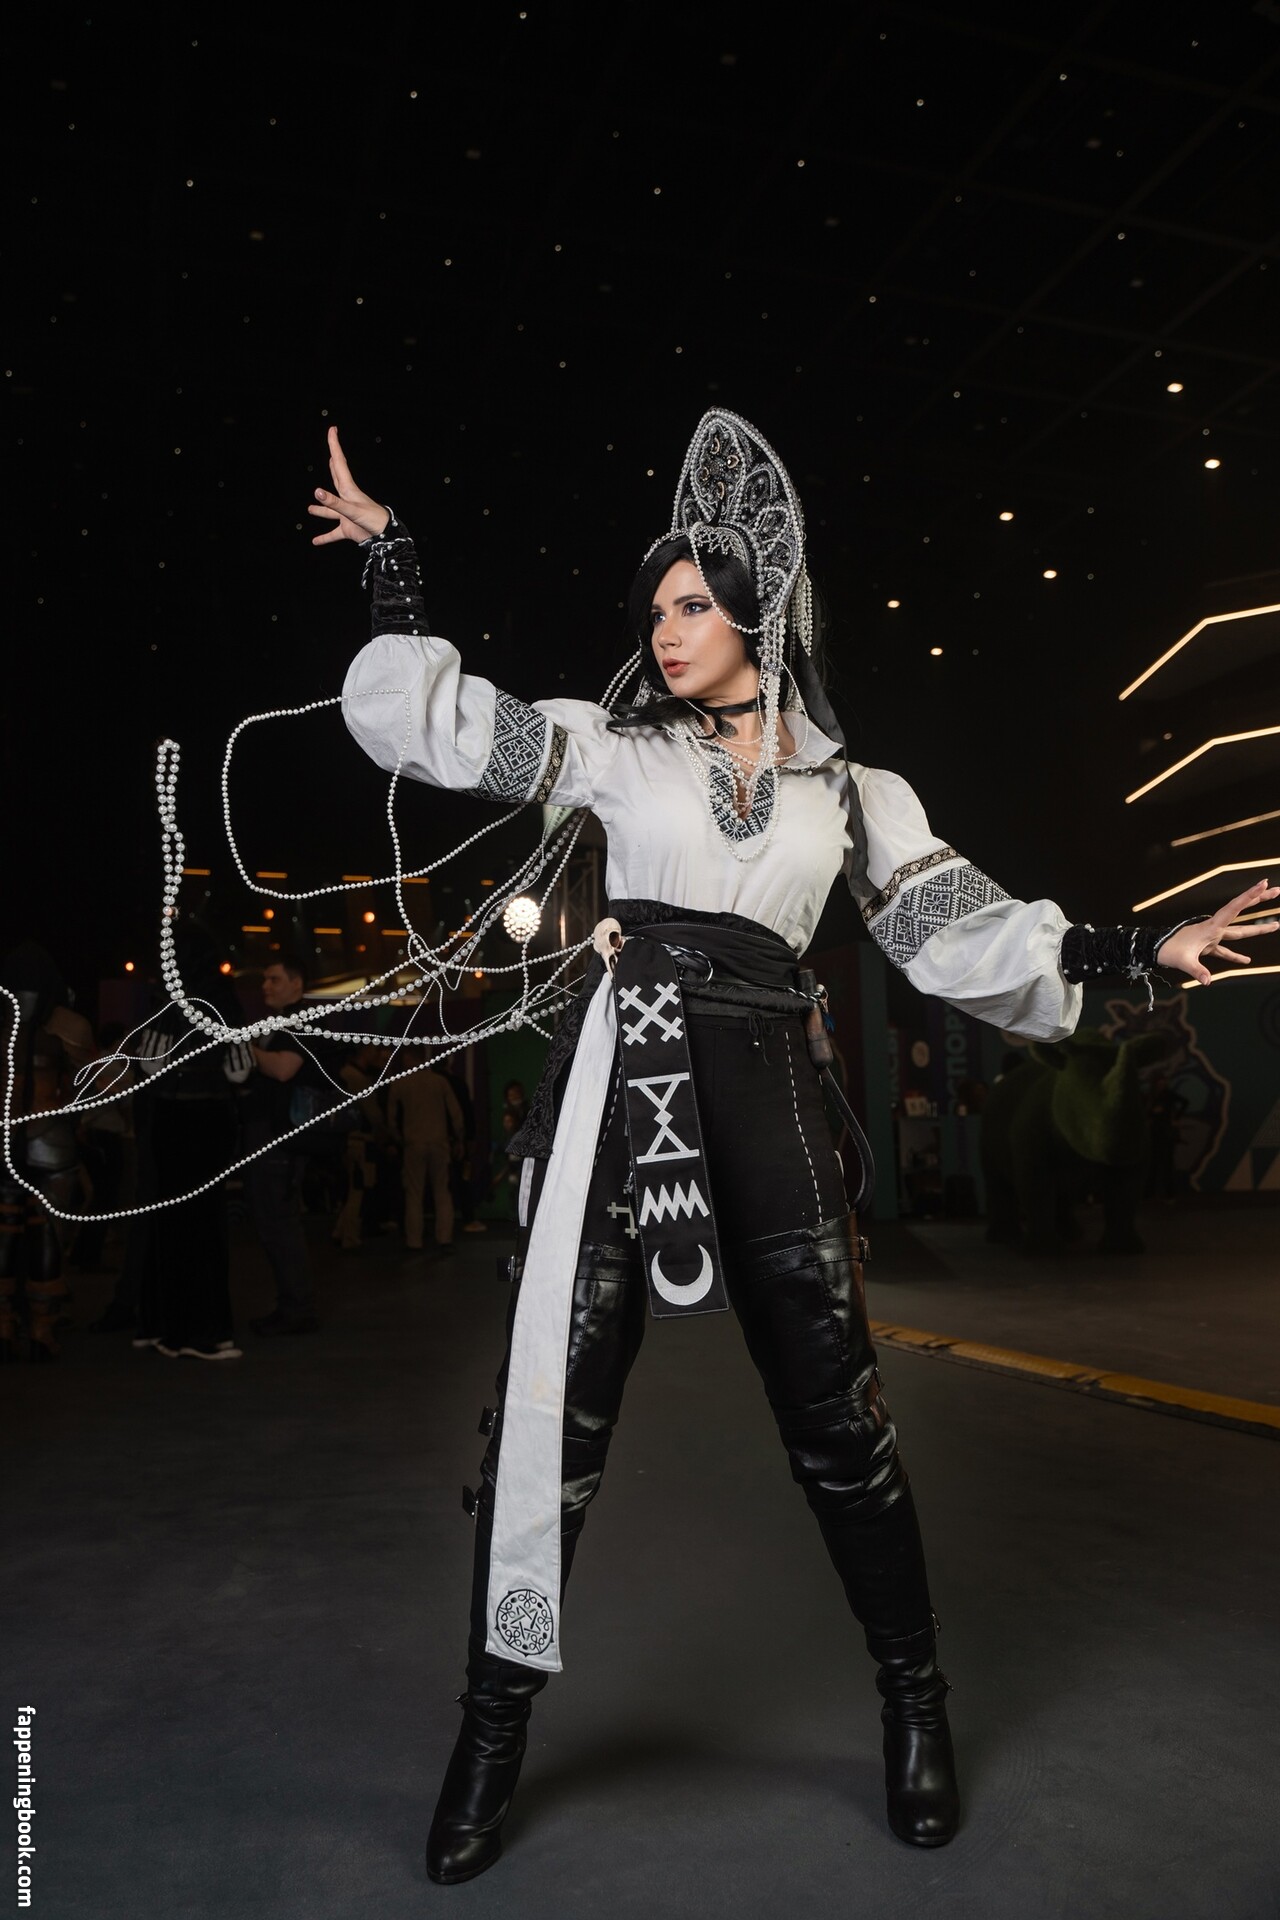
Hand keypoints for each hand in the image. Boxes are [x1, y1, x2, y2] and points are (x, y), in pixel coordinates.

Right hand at [307, 426, 390, 544]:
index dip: (334, 446)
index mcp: (348, 489)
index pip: (339, 463)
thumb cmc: (372, 520)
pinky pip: (333, 533)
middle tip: (330, 449)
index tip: (332, 429)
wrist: (386, 537)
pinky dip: (325, 537)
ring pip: (330, 510)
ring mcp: (346, 514)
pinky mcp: (348, 528)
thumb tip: (317, 491)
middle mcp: (346, 499)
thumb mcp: (352, 510)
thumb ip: (334, 502)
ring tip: (310, 508)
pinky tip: (315, 541)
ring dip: (321, 509)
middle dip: (332, 463)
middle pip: (336, 478)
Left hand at [1155, 878, 1278, 984]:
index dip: (1250, 896)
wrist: (1155, 949)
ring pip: (1239, 931)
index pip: (1234, 908)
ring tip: (1276, 925)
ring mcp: (1212, 937)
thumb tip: (1208, 981)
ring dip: (1256, 928)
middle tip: (1277, 890)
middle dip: (1259, 900)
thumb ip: (1198, 970)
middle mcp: (1214, 928)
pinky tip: (1246, 960)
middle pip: (1242, 912)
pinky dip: (1236, 956)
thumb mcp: (1183, 962)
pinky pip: (1226, 951)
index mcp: (1211, 927)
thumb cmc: (1168, 952)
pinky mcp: (1207, 946)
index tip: (1264, 883)